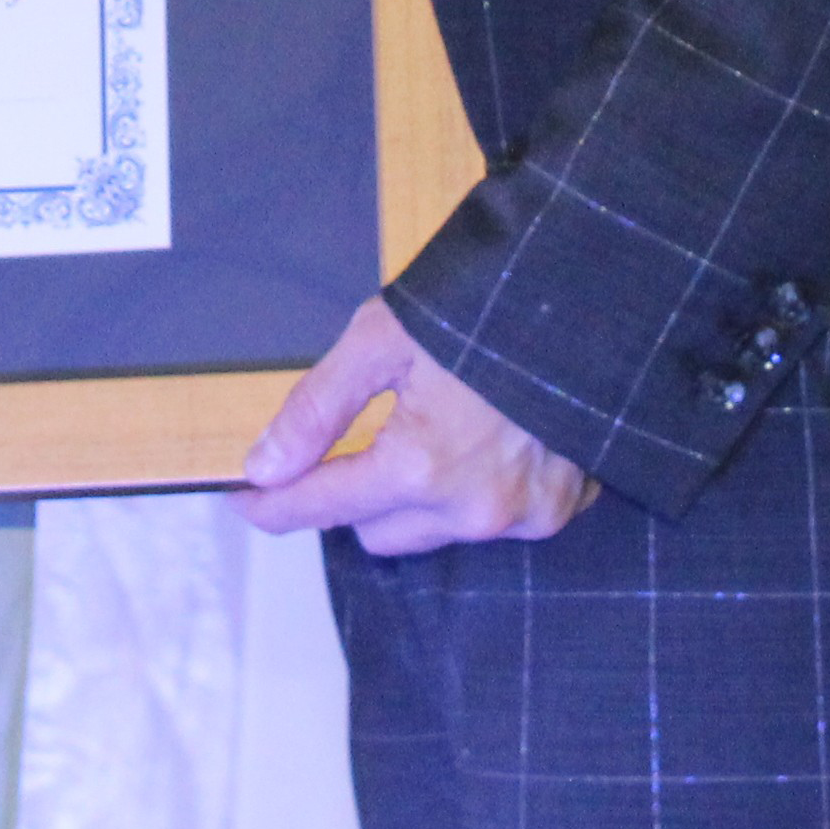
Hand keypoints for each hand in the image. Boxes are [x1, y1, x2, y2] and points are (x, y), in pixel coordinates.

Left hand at [233, 294, 599, 556]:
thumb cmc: (479, 305)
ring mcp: (521, 517)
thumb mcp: (382, 337)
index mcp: (421, 466)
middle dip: (351, 492)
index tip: (242, 500)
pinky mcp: (559, 509)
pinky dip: (470, 490)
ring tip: (427, 423)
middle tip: (355, 432)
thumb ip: (318, 407)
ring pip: (430, 529)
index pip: (323, 506)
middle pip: (375, 530)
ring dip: (410, 495)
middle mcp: (472, 510)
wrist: (587, 299)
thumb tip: (264, 465)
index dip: (274, 505)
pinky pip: (488, 519)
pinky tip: (481, 436)